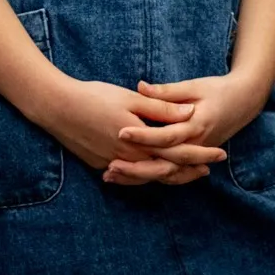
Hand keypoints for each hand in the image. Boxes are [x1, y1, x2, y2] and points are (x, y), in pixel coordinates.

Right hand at [33, 78, 222, 185]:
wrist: (55, 107)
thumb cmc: (94, 97)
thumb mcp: (132, 98)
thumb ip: (162, 108)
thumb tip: (190, 112)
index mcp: (139, 140)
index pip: (177, 154)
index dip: (200, 155)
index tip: (219, 155)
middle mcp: (127, 158)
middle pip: (165, 171)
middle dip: (189, 171)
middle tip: (208, 169)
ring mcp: (111, 163)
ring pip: (146, 177)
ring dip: (168, 176)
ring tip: (186, 173)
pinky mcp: (99, 164)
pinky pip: (128, 176)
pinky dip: (144, 176)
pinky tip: (152, 173)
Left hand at [104, 72, 271, 186]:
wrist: (245, 102)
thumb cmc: (219, 90)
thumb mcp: (195, 86)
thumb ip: (167, 91)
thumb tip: (140, 87)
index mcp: (197, 124)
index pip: (168, 135)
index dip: (144, 135)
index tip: (122, 132)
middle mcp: (197, 144)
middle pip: (165, 163)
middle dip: (137, 166)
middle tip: (110, 166)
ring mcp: (196, 154)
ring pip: (167, 174)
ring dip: (139, 177)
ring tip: (111, 176)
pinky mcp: (193, 159)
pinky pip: (171, 175)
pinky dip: (150, 178)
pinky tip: (127, 178)